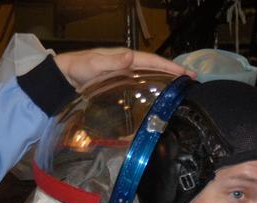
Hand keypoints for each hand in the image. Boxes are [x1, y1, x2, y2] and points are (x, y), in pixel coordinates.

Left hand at [54, 49, 188, 88]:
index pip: (153, 61)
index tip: (187, 73)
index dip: (170, 67)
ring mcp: (125, 72)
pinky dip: (154, 85)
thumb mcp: (92, 65)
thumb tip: (131, 56)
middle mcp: (127, 62)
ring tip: (182, 86)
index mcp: (125, 57)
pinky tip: (160, 93)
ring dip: (167, 78)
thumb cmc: (77, 68)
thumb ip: (110, 62)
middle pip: (156, 66)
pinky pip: (142, 81)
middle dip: (174, 72)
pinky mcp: (120, 81)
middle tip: (193, 80)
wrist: (63, 76)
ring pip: (151, 73)